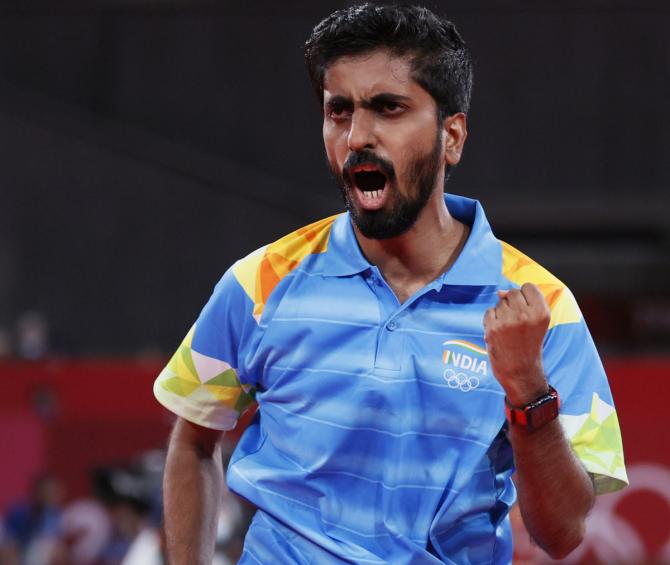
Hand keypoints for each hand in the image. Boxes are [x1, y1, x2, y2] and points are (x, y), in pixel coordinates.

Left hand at [483, 283, 550, 405]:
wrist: (520, 371)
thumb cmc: (528, 344)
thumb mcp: (537, 322)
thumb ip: (524, 302)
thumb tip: (500, 292)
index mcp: (542, 312)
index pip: (529, 286)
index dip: (525, 296)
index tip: (526, 310)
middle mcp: (526, 315)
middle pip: (512, 292)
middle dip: (512, 304)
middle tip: (516, 323)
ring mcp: (508, 321)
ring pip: (499, 302)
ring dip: (501, 313)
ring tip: (508, 330)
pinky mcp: (493, 327)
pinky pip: (489, 312)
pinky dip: (491, 320)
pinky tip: (499, 333)